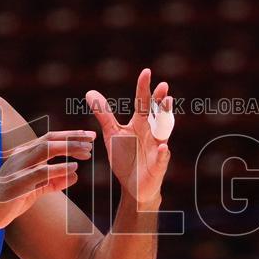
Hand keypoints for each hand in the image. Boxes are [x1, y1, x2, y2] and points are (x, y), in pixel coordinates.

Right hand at [0, 130, 94, 230]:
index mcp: (23, 154)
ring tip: (87, 152)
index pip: (49, 139)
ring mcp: (18, 167)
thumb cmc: (8, 202)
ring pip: (46, 149)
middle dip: (72, 136)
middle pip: (50, 138)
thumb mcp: (34, 190)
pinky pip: (42, 171)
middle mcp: (20, 156)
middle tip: (92, 138)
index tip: (88, 136)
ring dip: (68, 148)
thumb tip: (75, 176)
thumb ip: (53, 182)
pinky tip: (74, 169)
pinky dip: (59, 169)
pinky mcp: (18, 182)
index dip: (70, 136)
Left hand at [86, 68, 172, 205]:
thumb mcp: (112, 134)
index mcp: (140, 123)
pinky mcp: (159, 165)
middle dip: (160, 100)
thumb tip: (90, 92)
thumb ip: (104, 114)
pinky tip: (163, 147)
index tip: (146, 72)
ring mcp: (157, 148)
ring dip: (166, 119)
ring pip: (164, 131)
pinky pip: (163, 158)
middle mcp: (152, 132)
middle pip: (157, 113)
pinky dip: (164, 153)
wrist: (133, 186)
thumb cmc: (126, 157)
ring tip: (168, 104)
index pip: (143, 102)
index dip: (144, 87)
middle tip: (163, 86)